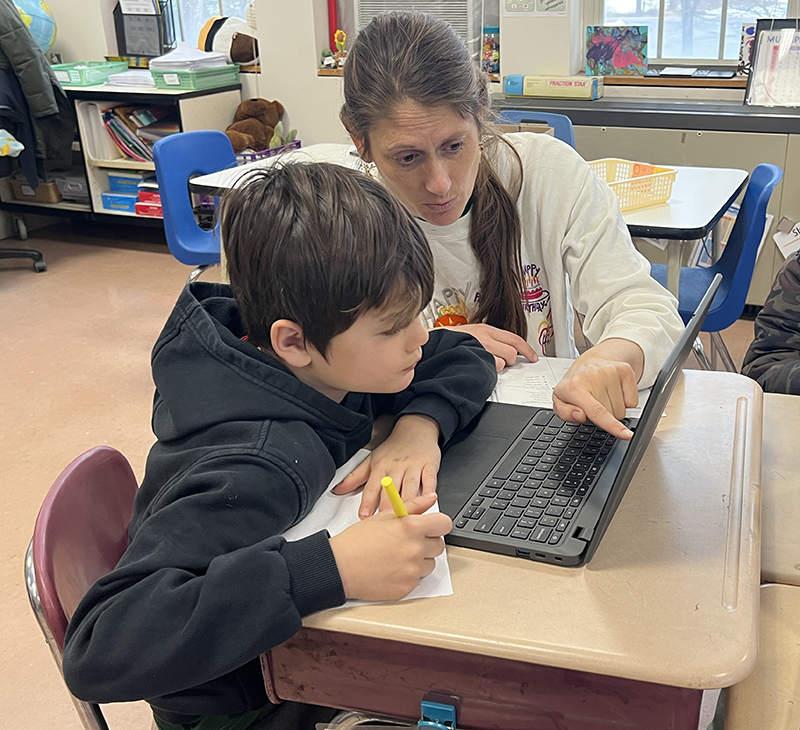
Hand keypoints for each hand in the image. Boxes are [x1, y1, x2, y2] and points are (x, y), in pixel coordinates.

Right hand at [329, 493, 452, 600]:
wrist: (340, 566)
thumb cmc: (358, 540)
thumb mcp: (384, 516)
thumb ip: (413, 506)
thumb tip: (431, 499)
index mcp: (411, 527)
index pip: (444, 524)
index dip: (438, 524)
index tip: (432, 526)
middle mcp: (415, 549)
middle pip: (439, 545)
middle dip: (427, 542)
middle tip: (407, 541)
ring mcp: (412, 571)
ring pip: (429, 564)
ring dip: (419, 560)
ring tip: (396, 556)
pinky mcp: (407, 588)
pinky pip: (417, 579)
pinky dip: (408, 575)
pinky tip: (392, 568)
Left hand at [333, 414, 440, 517]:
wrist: (415, 429)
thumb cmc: (393, 448)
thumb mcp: (372, 460)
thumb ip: (355, 478)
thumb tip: (337, 490)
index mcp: (381, 467)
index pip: (372, 487)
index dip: (368, 502)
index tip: (364, 516)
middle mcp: (396, 468)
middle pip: (392, 489)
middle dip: (388, 505)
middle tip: (386, 521)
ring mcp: (413, 466)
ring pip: (411, 486)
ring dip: (408, 501)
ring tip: (407, 515)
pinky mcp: (429, 465)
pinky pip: (430, 479)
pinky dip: (430, 490)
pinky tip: (429, 500)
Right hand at [439, 324, 536, 370]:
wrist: (431, 345)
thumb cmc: (447, 343)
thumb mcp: (469, 334)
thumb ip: (486, 339)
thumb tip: (501, 349)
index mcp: (485, 329)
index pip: (514, 338)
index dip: (527, 349)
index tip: (533, 357)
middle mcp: (485, 337)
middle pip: (512, 352)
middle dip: (509, 361)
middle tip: (498, 363)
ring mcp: (481, 348)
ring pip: (504, 362)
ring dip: (498, 367)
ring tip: (484, 365)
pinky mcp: (476, 359)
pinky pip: (492, 368)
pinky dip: (489, 371)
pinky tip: (478, 369)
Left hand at [551, 338, 643, 439]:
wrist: (592, 361)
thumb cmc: (575, 383)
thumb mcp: (560, 400)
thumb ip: (565, 412)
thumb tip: (580, 415)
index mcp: (574, 387)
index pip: (596, 411)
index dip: (612, 426)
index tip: (626, 435)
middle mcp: (593, 376)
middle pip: (611, 415)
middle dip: (604, 415)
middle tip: (594, 402)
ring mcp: (610, 371)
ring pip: (622, 410)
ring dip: (613, 408)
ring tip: (602, 395)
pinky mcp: (625, 370)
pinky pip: (632, 401)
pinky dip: (625, 401)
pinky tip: (613, 391)